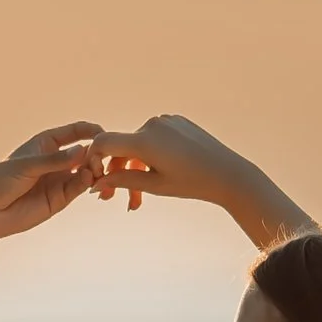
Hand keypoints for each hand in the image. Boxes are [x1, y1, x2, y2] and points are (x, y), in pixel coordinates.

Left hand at [0, 121, 107, 251]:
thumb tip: (84, 150)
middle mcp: (57, 160)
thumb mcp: (28, 165)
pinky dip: (87, 182)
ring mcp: (60, 179)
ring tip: (94, 169)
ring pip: (86, 170)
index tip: (103, 134)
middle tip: (99, 158)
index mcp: (46, 143)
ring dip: (94, 168)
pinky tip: (88, 179)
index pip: (75, 131)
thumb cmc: (1, 181)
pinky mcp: (61, 198)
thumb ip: (56, 159)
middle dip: (96, 152)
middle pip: (85, 151)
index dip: (91, 130)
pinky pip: (79, 187)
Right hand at [91, 114, 258, 210]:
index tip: (94, 178)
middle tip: (114, 200)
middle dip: (117, 174)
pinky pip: (153, 139)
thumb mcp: (154, 185)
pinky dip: (149, 157)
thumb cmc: (192, 183)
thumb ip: (122, 181)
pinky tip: (156, 176)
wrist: (228, 173)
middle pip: (122, 148)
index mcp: (144, 140)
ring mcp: (165, 121)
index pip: (104, 142)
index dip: (93, 159)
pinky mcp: (176, 122)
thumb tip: (98, 182)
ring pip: (137, 146)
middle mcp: (152, 124)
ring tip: (139, 199)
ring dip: (134, 170)